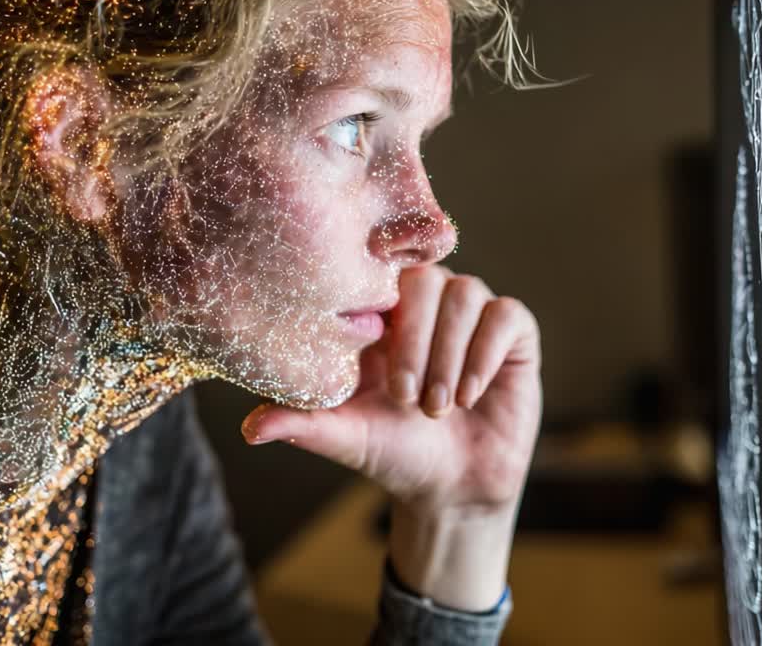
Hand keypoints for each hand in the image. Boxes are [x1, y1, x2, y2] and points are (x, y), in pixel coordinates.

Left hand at [240, 264, 541, 609]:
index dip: (378, 293)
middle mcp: (430, 307)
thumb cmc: (393, 452)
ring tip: (437, 406)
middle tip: (405, 397)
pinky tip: (468, 396)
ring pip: (466, 293)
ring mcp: (474, 317)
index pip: (381, 272)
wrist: (451, 489)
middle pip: (425, 277)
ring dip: (449, 352)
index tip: (371, 338)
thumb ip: (302, 423)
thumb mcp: (345, 436)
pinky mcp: (513, 336)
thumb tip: (248, 428)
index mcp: (385, 316)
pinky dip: (484, 353)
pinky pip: (506, 315)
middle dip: (416, 337)